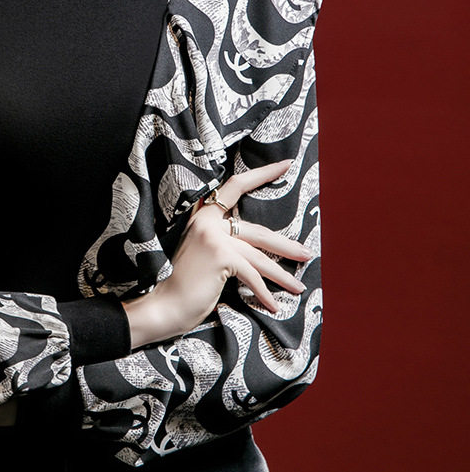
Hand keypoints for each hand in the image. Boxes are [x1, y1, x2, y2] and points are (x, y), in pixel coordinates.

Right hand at [123, 160, 311, 347]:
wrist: (163, 305)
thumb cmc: (182, 285)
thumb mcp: (201, 255)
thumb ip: (221, 242)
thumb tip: (257, 248)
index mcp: (202, 216)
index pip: (235, 186)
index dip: (262, 174)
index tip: (285, 166)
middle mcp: (207, 221)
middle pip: (257, 230)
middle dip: (285, 246)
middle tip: (307, 253)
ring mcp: (214, 237)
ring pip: (259, 255)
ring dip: (282, 275)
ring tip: (299, 286)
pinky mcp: (220, 255)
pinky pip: (252, 275)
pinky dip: (264, 293)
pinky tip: (273, 306)